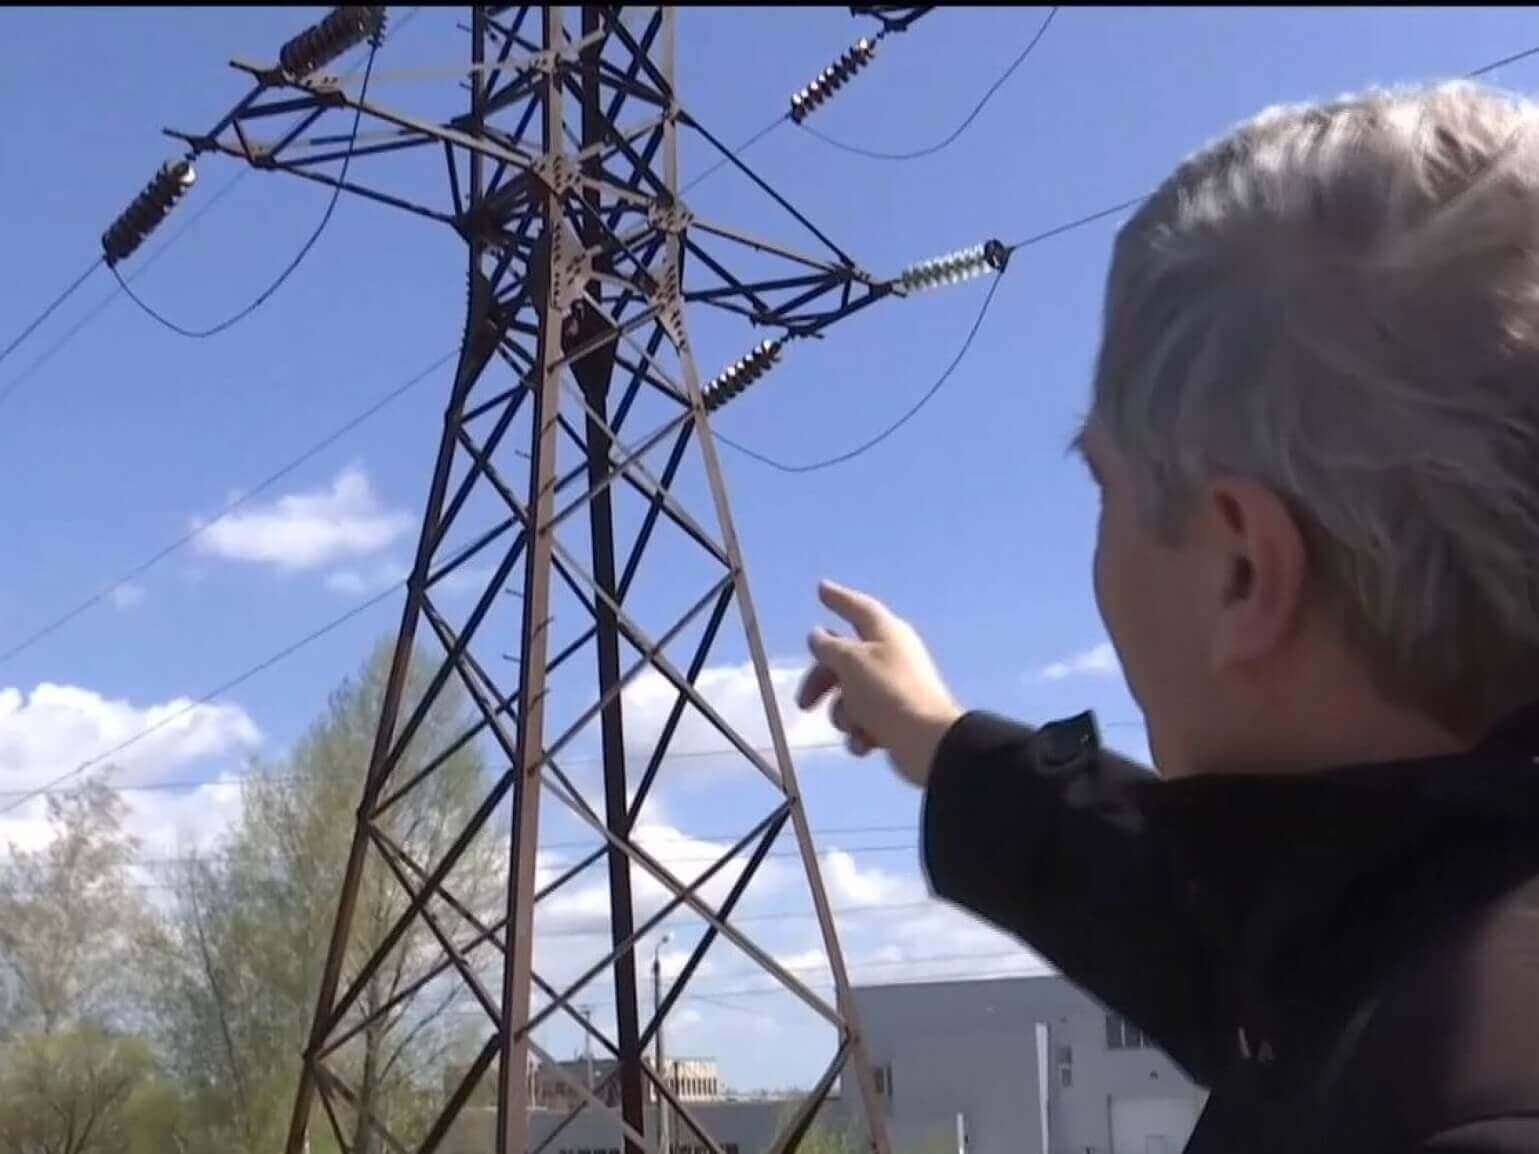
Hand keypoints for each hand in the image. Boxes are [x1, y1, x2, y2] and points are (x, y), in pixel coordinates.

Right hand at [797, 580, 963, 786]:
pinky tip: (866, 743)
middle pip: (843, 659)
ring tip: (855, 725)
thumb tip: (818, 635)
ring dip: (843, 713)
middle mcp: (890, 655)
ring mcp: (893, 688)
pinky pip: (864, 721)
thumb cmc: (887, 692)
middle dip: (821, 682)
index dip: (837, 598)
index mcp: (885, 632)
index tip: (821, 588)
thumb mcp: (850, 662)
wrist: (927, 742)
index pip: (857, 607)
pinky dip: (860, 733)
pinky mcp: (895, 718)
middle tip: (804, 703)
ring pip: (849, 695)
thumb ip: (828, 646)